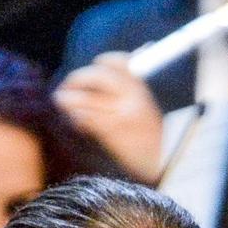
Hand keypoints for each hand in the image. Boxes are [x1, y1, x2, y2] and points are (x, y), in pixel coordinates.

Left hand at [53, 53, 163, 181]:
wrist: (165, 164)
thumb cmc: (154, 141)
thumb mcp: (146, 110)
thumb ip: (129, 94)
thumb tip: (104, 80)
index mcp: (141, 89)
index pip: (119, 62)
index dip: (102, 62)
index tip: (92, 67)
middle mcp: (132, 97)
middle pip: (96, 76)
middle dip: (76, 79)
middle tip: (66, 87)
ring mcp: (121, 113)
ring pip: (84, 98)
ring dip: (68, 99)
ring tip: (62, 101)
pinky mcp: (112, 130)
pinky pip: (85, 118)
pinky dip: (76, 118)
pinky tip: (77, 122)